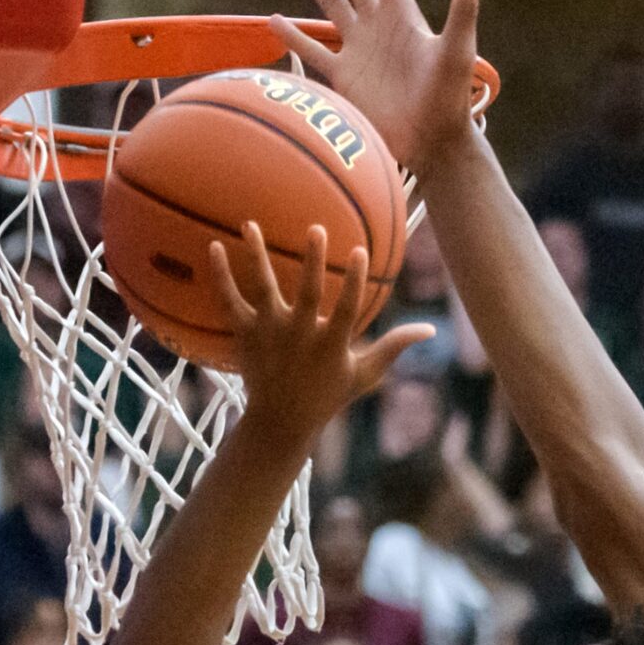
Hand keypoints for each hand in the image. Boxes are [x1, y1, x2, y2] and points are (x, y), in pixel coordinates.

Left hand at [208, 225, 434, 444]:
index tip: (360, 251)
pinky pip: (229, 300)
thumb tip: (431, 329)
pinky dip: (219, 275)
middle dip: (314, 262)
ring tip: (248, 224)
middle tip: (316, 228)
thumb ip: (395, 346)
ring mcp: (270, 334)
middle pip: (308, 294)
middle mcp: (300, 336)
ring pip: (263, 288)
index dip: (355, 281)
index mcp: (331, 345)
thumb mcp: (365, 373)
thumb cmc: (328, 394)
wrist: (280, 420)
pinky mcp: (245, 334)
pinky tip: (213, 246)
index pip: (348, 309)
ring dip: (256, 255)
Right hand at [274, 0, 490, 169]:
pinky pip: (313, 50)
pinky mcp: (345, 77)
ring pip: (329, 4)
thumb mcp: (457, 51)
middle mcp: (378, 26)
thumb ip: (462, 11)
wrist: (432, 143)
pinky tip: (274, 19)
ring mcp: (360, 50)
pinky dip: (294, 35)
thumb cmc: (450, 98)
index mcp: (402, 14)